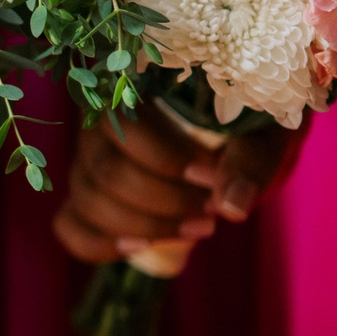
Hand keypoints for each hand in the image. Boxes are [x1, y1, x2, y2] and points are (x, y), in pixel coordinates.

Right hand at [53, 110, 295, 270]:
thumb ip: (252, 160)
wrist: (245, 133)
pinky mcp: (89, 197)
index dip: (162, 158)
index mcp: (139, 88)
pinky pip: (69, 225)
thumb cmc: (256, 122)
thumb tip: (231, 206)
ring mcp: (89, 161)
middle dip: (162, 202)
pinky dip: (96, 243)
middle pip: (105, 171)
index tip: (209, 177)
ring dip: (143, 226)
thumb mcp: (267, 131)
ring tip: (198, 229)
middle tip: (212, 212)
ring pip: (88, 199)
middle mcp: (101, 120)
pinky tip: (137, 247)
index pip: (122, 125)